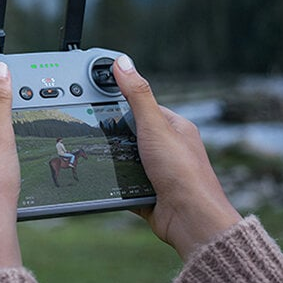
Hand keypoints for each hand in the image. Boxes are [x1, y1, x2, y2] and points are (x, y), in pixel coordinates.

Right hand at [114, 56, 240, 260]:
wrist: (191, 220)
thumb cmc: (183, 173)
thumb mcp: (155, 126)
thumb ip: (138, 95)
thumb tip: (123, 63)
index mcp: (174, 127)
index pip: (143, 107)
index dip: (121, 101)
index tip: (97, 96)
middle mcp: (168, 149)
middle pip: (131, 134)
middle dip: (113, 134)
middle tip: (91, 128)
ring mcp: (159, 172)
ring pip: (126, 159)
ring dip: (114, 160)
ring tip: (94, 154)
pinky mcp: (149, 193)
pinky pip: (124, 183)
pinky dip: (114, 183)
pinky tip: (104, 180)